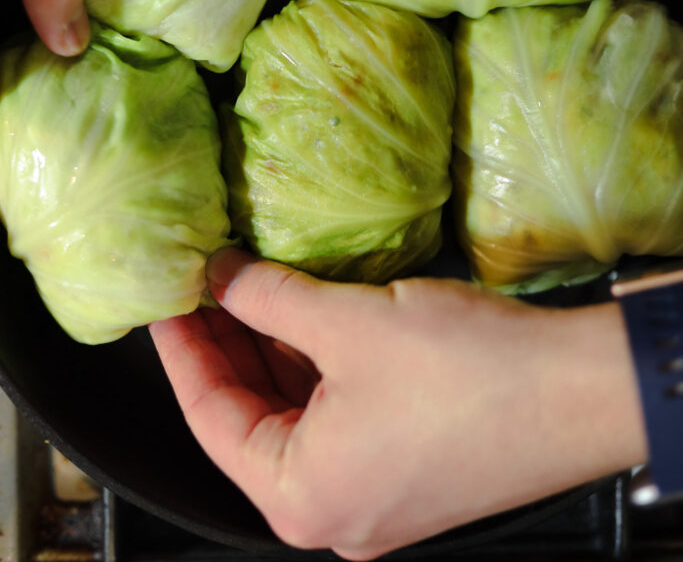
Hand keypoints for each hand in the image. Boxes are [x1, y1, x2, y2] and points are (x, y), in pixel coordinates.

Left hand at [150, 248, 646, 559]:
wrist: (581, 392)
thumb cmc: (468, 372)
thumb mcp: (348, 323)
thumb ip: (268, 299)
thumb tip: (220, 276)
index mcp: (302, 498)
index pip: (209, 417)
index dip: (182, 349)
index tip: (166, 301)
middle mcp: (332, 512)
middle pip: (252, 420)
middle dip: (228, 348)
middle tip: (205, 287)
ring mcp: (373, 496)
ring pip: (297, 418)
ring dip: (274, 355)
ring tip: (248, 292)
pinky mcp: (407, 470)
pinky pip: (338, 420)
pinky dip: (317, 371)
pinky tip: (306, 320)